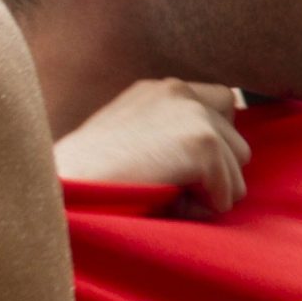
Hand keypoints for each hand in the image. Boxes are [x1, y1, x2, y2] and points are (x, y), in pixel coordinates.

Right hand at [52, 79, 249, 214]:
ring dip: (206, 193)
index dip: (211, 144)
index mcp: (159, 90)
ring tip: (159, 194)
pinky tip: (163, 202)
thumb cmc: (89, 182)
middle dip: (212, 174)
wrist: (63, 191)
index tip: (180, 166)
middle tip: (164, 186)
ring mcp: (193, 114)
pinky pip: (227, 195)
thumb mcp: (129, 144)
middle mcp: (178, 90)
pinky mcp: (202, 143)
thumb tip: (217, 161)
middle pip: (238, 142)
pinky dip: (199, 210)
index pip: (222, 105)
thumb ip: (168, 138)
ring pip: (237, 171)